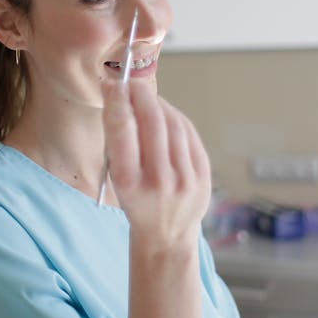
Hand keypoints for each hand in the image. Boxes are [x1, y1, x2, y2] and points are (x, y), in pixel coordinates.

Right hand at [102, 79, 211, 249]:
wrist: (167, 235)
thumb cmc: (137, 201)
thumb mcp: (117, 178)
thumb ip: (118, 140)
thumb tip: (118, 94)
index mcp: (129, 183)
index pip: (123, 131)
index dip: (118, 102)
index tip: (114, 86)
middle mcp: (159, 181)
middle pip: (152, 121)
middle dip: (141, 95)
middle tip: (132, 83)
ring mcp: (185, 178)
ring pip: (173, 123)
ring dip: (158, 103)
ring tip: (147, 98)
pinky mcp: (203, 175)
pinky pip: (189, 133)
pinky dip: (175, 117)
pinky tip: (165, 113)